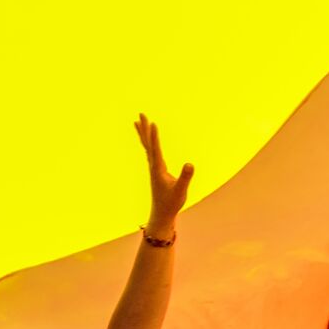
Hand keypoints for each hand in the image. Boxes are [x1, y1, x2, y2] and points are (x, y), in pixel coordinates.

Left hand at [135, 113, 193, 230]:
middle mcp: (153, 166)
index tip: (152, 123)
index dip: (154, 136)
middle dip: (144, 129)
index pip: (155, 149)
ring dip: (144, 133)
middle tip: (140, 114)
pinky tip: (148, 140)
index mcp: (158, 169)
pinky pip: (151, 151)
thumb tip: (190, 164)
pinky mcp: (156, 170)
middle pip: (147, 143)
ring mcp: (154, 168)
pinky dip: (149, 142)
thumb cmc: (171, 203)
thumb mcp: (181, 190)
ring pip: (147, 146)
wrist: (162, 214)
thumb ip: (185, 177)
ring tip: (139, 121)